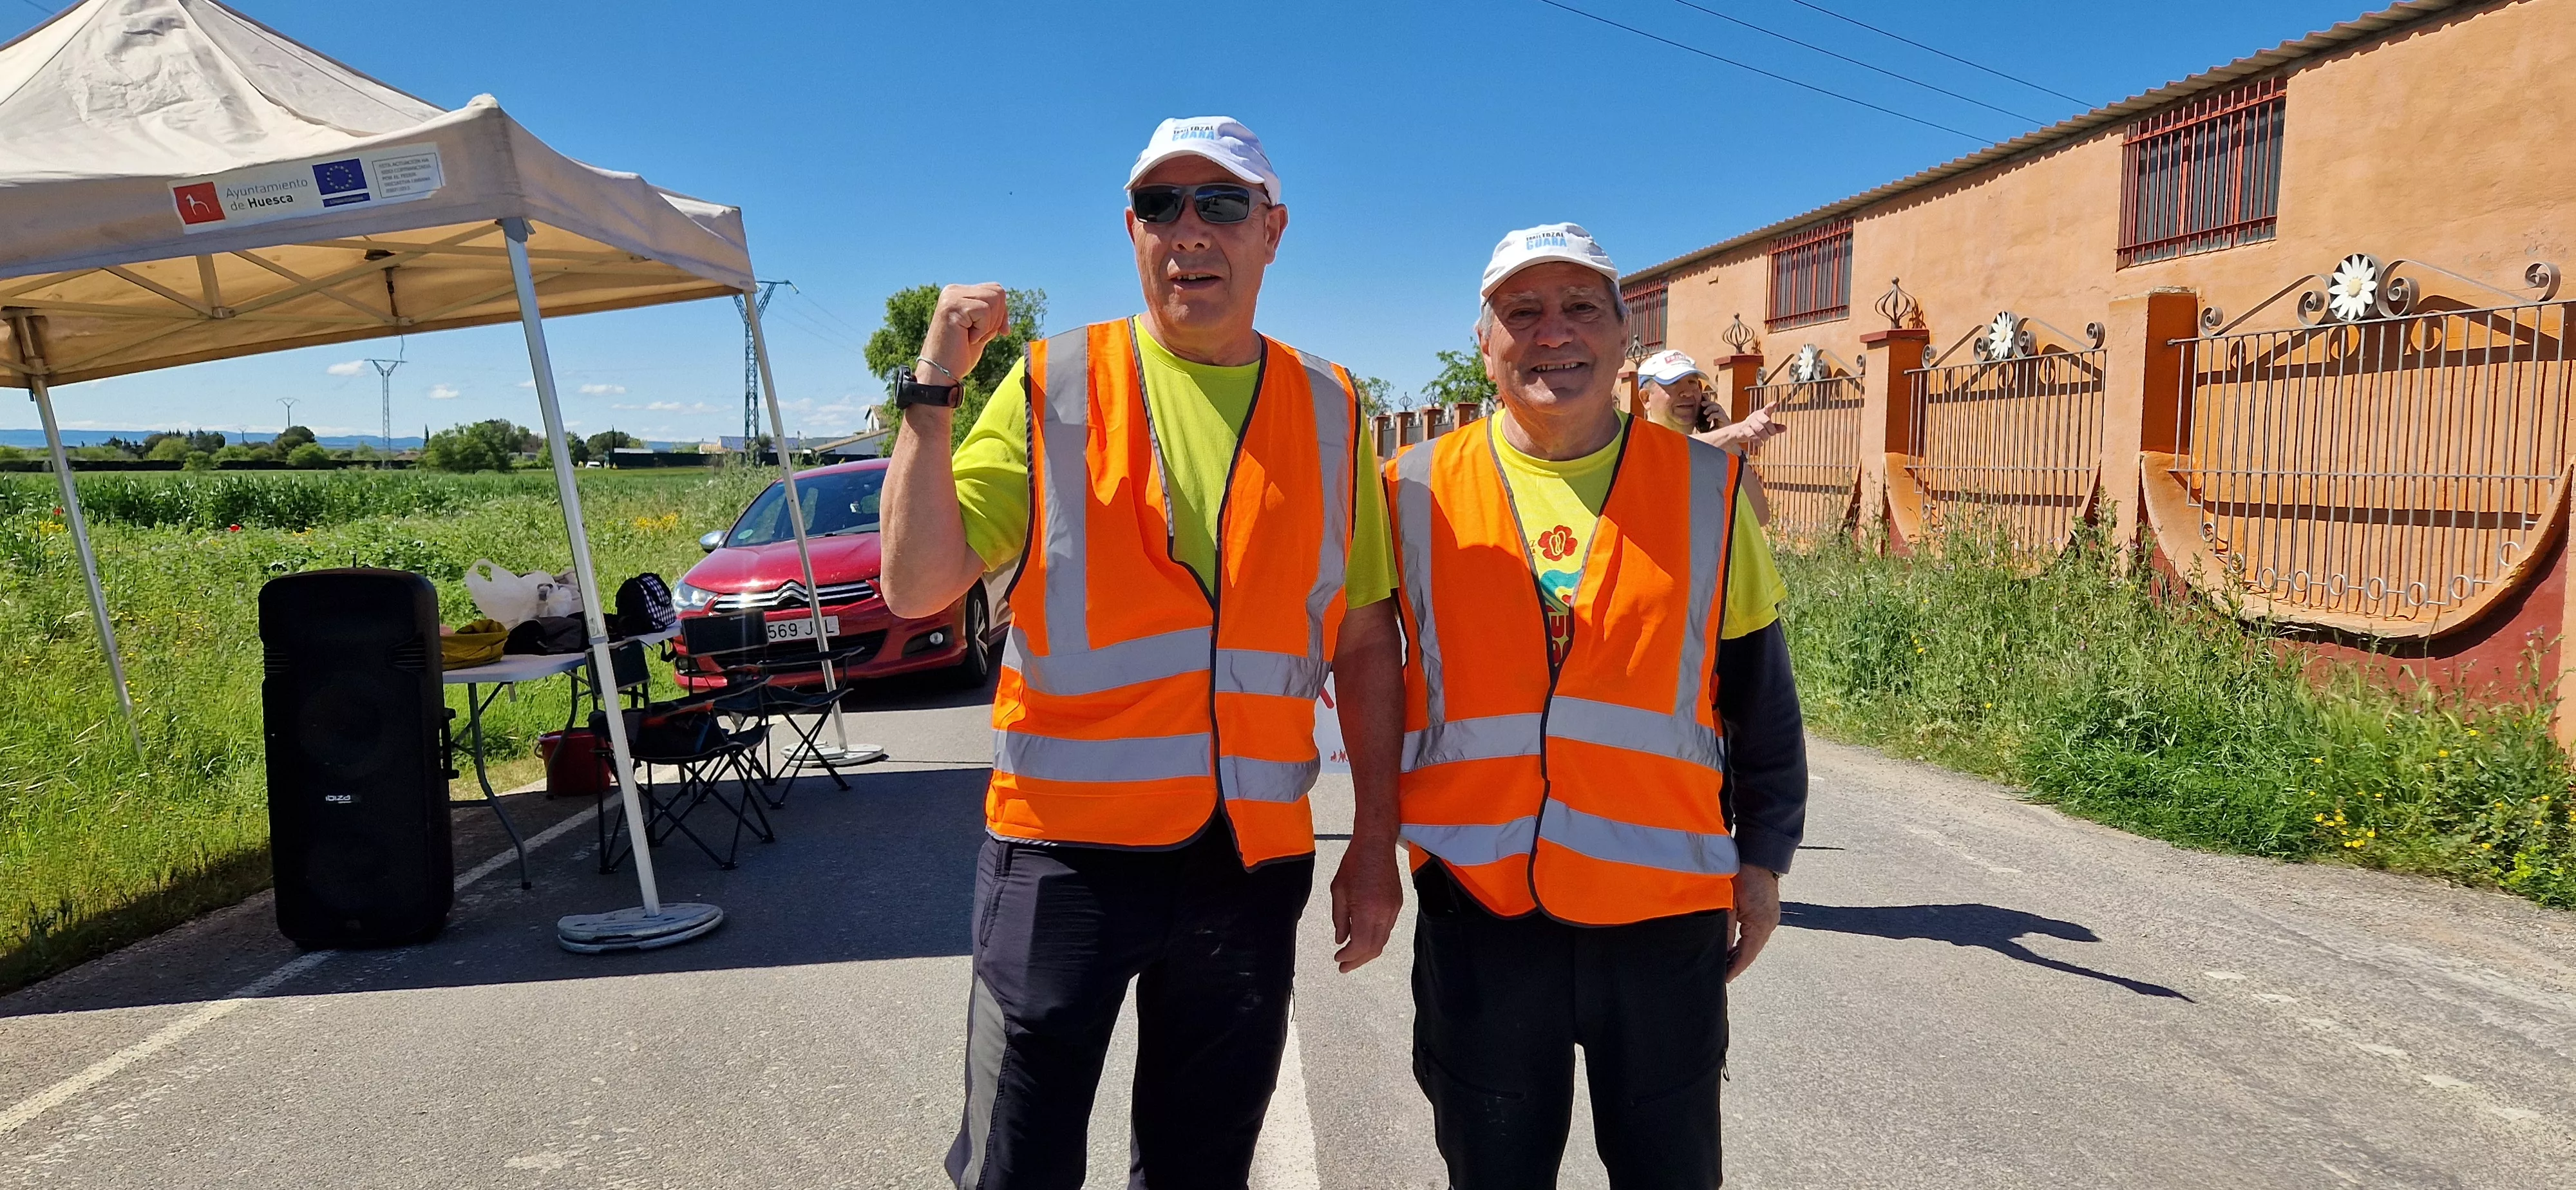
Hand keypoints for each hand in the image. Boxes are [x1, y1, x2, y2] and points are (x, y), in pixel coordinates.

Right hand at [915, 283, 1009, 389]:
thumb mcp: (980, 328)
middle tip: (980, 336)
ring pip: (994, 300)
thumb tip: (1005, 304)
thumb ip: (990, 314)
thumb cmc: (958, 355)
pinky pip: (984, 311)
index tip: (1000, 332)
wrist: (940, 373)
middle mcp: (953, 291)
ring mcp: (951, 297)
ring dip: (989, 325)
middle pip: (997, 292)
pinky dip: (982, 330)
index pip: (995, 289)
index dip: (1003, 312)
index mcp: (958, 293)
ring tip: (972, 337)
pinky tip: (967, 339)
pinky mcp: (953, 307)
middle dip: (998, 318)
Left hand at [1329, 842, 1402, 972]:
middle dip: (1358, 961)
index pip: (1360, 945)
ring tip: (1352, 957)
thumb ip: (1340, 919)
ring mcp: (1394, 909)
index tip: (1338, 959)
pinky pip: (1387, 929)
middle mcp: (1384, 913)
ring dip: (1367, 952)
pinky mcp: (1398, 904)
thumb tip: (1341, 941)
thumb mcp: (1338, 891)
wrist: (1376, 845)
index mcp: (1367, 910)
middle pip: (1373, 948)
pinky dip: (1375, 939)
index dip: (1348, 957)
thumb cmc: (1353, 864)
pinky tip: (1363, 939)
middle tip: (1343, 967)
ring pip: (1382, 941)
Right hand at [1696, 404, 1785, 456]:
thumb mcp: (1766, 426)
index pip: (1767, 409)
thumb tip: (1785, 428)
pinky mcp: (1743, 430)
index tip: (1775, 403)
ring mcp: (1749, 423)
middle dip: (1771, 430)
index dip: (1771, 406)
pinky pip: (1752, 435)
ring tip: (1765, 439)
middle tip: (1772, 434)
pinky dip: (1758, 441)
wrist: (1738, 432)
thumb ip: (1775, 427)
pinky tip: (1760, 443)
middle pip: (1766, 421)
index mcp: (1761, 413)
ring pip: (1759, 429)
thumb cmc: (1754, 427)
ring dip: (1765, 436)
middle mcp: (1755, 416)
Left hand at [1726, 864, 1780, 981]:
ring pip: (1754, 943)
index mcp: (1761, 925)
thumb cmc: (1741, 875)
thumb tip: (1721, 952)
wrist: (1758, 854)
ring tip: (1724, 962)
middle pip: (1752, 951)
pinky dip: (1745, 942)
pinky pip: (1756, 933)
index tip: (1723, 980)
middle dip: (1736, 964)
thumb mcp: (1728, 904)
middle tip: (1720, 974)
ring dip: (1740, 953)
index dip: (1735, 969)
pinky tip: (1734, 945)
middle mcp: (1770, 924)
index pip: (1747, 955)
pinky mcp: (1768, 911)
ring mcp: (1771, 918)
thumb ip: (1725, 930)